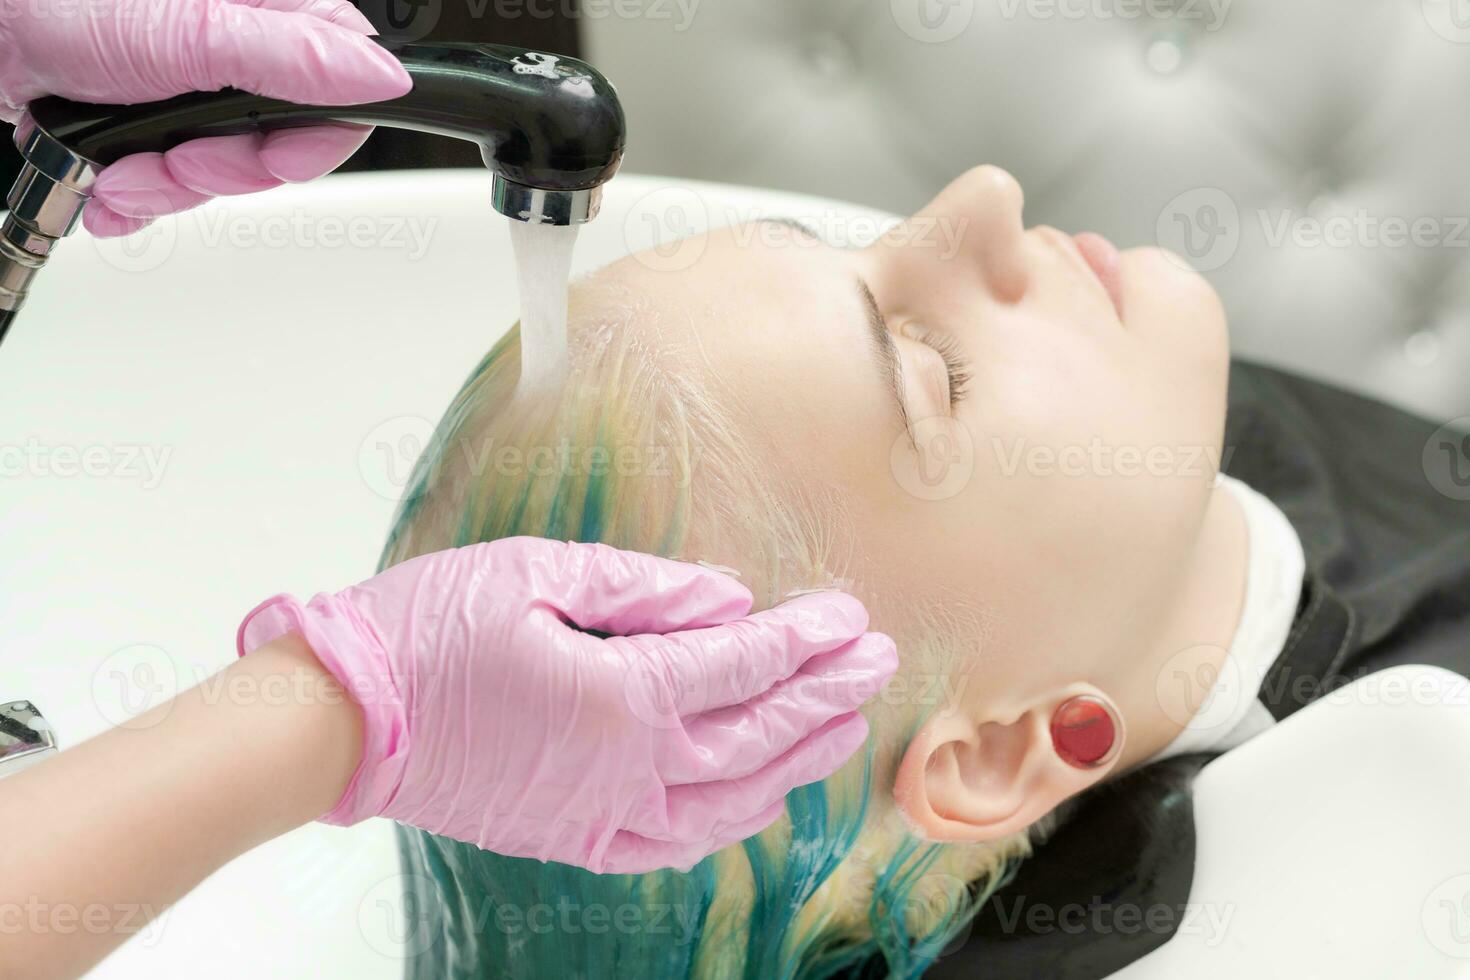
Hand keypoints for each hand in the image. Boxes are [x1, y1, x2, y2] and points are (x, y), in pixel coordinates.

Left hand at [0, 0, 411, 236]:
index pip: (345, 87)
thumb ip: (290, 58)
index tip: (266, 155)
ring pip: (223, 171)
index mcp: (267, 11)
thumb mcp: (188, 32)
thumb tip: (383, 77)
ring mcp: (191, 85)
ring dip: (165, 190)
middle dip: (218, 172)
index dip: (311, 140)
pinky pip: (173, 180)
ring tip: (120, 171)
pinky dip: (137, 196)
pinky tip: (108, 181)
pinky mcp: (150, 117)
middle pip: (280, 144)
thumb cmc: (52, 5)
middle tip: (174, 159)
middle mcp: (236, 46)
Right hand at [237, 537, 898, 873]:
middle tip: (875, 663)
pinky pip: (678, 842)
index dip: (803, 639)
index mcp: (619, 695)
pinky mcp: (576, 841)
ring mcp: (603, 814)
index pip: (741, 665)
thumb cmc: (429, 632)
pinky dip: (732, 820)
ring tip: (845, 728)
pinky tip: (763, 798)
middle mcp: (626, 768)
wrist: (343, 721)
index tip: (849, 617)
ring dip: (798, 761)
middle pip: (755, 735)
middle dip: (825, 696)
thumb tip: (728, 599)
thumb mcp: (536, 574)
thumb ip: (644, 588)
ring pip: (731, 799)